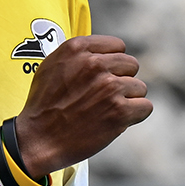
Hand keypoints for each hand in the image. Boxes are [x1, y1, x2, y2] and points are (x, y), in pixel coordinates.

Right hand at [13, 35, 151, 176]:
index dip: (112, 63)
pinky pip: (145, 106)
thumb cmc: (44, 105)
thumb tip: (104, 52)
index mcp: (78, 48)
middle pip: (131, 65)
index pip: (118, 46)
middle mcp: (95, 64)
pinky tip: (117, 120)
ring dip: (127, 100)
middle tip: (104, 97)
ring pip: (139, 87)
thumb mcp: (52, 66)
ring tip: (106, 110)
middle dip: (121, 80)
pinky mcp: (119, 111)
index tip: (102, 77)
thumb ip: (79, 54)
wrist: (39, 139)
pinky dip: (135, 115)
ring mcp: (109, 87)